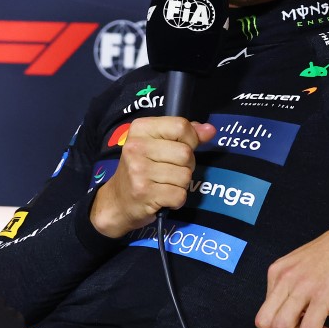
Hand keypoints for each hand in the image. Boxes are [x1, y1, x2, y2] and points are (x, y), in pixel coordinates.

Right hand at [90, 117, 215, 237]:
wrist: (118, 201)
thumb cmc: (142, 170)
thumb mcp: (158, 145)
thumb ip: (185, 135)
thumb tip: (210, 130)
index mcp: (140, 129)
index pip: (181, 126)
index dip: (190, 139)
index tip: (179, 148)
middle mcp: (136, 147)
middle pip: (186, 153)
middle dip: (186, 166)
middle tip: (169, 171)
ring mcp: (139, 170)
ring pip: (185, 176)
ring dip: (181, 184)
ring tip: (164, 184)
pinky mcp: (144, 192)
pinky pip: (179, 195)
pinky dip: (176, 200)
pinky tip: (163, 197)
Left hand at [254, 208, 328, 327]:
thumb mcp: (303, 263)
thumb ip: (292, 283)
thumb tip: (291, 307)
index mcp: (279, 270)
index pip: (263, 310)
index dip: (280, 321)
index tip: (296, 319)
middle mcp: (286, 279)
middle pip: (264, 322)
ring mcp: (303, 288)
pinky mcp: (322, 297)